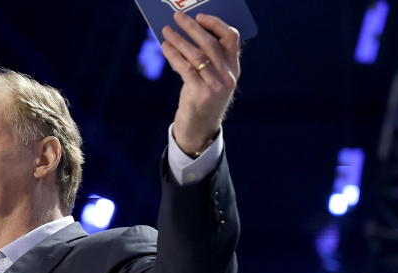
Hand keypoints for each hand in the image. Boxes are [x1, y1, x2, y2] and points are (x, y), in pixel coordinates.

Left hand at [162, 11, 240, 154]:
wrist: (199, 131)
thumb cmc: (201, 101)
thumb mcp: (210, 81)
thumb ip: (206, 62)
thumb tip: (186, 36)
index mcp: (233, 69)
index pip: (231, 38)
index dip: (216, 24)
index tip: (200, 16)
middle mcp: (227, 76)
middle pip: (211, 43)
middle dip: (192, 27)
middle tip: (177, 17)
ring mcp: (215, 85)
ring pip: (196, 54)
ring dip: (179, 39)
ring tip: (166, 31)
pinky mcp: (200, 94)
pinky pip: (185, 68)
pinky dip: (174, 55)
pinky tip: (165, 47)